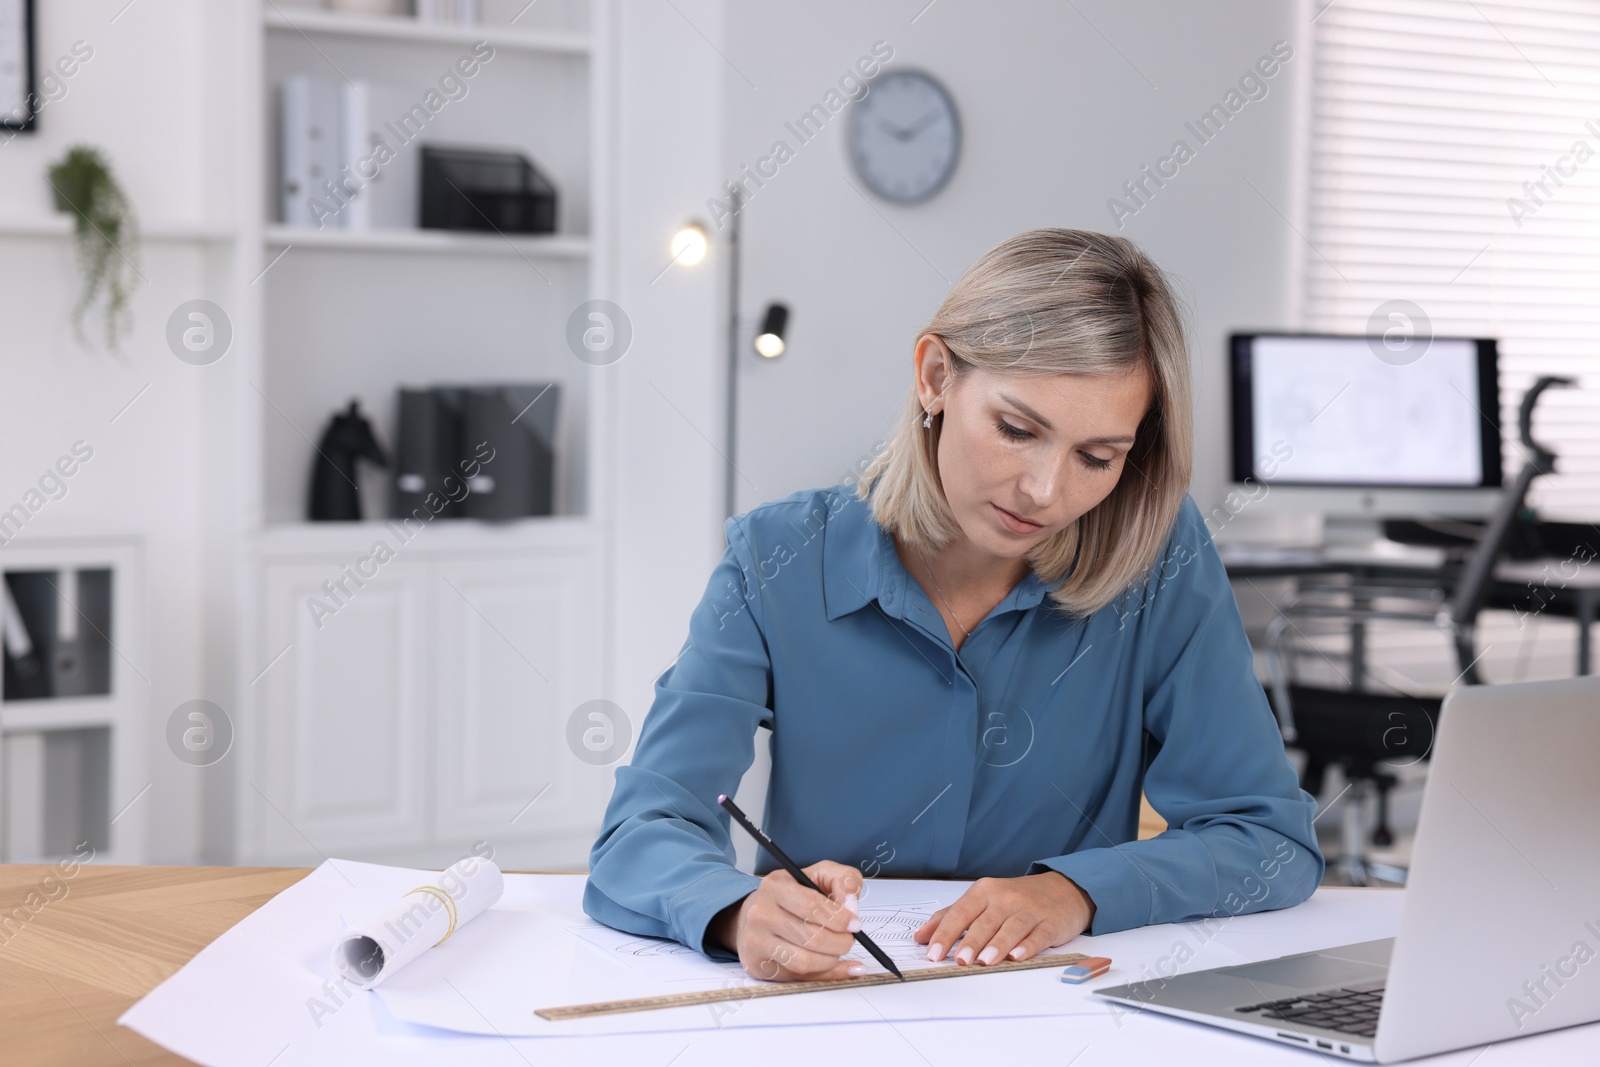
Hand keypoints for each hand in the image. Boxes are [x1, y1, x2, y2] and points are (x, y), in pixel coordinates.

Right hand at [709, 861, 864, 981]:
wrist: (755, 913)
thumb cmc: (791, 895)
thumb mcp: (819, 874)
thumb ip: (843, 880)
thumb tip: (851, 904)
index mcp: (775, 886)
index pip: (812, 906)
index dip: (840, 918)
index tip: (855, 924)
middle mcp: (761, 913)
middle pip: (811, 937)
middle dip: (840, 942)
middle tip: (849, 940)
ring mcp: (756, 941)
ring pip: (804, 961)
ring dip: (832, 960)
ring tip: (838, 951)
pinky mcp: (758, 965)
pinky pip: (798, 977)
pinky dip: (825, 975)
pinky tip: (838, 967)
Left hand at [913, 872, 1094, 965]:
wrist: (1062, 889)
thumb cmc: (1015, 899)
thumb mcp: (982, 901)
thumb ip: (951, 917)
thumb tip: (920, 936)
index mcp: (985, 891)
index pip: (961, 912)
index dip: (946, 932)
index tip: (934, 952)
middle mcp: (1006, 898)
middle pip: (986, 921)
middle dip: (971, 941)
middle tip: (960, 960)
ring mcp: (1030, 909)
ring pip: (1012, 927)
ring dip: (998, 944)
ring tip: (985, 961)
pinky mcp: (1051, 922)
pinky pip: (1039, 934)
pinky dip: (1028, 946)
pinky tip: (1017, 956)